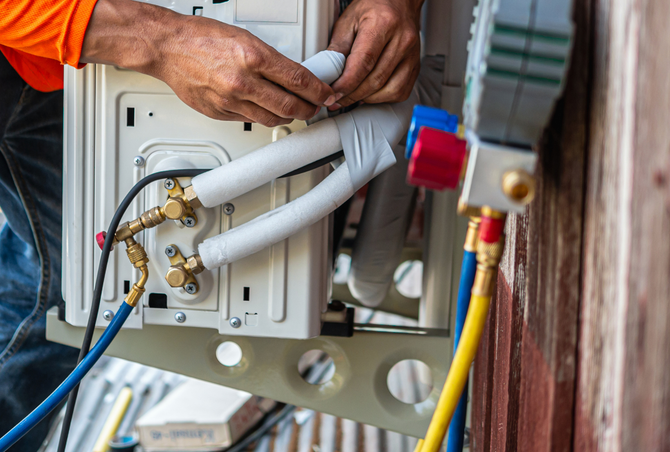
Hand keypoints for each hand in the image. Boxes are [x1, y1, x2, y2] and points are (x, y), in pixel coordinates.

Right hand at [81, 0, 336, 125]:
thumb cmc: (201, 37)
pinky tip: (265, 111)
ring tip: (293, 112)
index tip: (327, 95)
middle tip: (314, 108)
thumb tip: (292, 76)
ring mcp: (230, 100)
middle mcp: (243, 81)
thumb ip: (270, 60)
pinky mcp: (219, 112)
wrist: (168, 47)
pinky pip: (249, 120)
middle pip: (290, 106)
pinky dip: (262, 117)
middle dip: (308, 110)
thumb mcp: (245, 38)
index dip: (319, 91)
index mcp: (254, 57)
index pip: (299, 80)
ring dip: (287, 118)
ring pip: (271, 119)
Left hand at [327, 0, 422, 108]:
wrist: (399, 2)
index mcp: (383, 24)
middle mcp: (402, 39)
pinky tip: (371, 92)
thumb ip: (337, 48)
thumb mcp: (348, 20)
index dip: (347, 83)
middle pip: (376, 80)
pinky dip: (383, 98)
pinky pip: (400, 92)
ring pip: (390, 90)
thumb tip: (328, 74)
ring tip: (354, 95)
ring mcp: (412, 54)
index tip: (334, 93)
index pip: (364, 62)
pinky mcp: (416, 65)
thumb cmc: (374, 8)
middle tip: (338, 98)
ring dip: (368, 98)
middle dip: (353, 94)